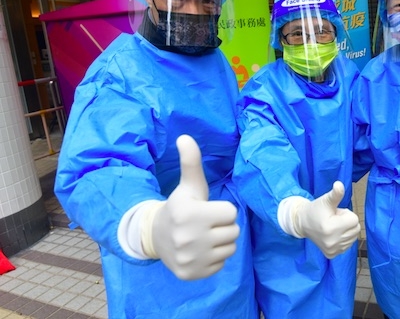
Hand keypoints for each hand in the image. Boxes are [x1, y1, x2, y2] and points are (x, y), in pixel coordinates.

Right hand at [141, 135, 239, 279]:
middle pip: (233, 232)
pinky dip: (213, 259)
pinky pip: (220, 265)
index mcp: (190, 214)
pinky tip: (199, 252)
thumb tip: (185, 136)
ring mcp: (189, 259)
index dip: (221, 210)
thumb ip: (191, 162)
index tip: (206, 210)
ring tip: (203, 237)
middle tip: (205, 225)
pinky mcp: (191, 274)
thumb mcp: (188, 185)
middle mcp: (189, 238)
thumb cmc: (180, 207)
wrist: (155, 237)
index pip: (231, 213)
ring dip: (220, 243)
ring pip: (229, 249)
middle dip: (223, 226)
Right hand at [280, 181, 360, 258]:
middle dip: (347, 222)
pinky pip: (348, 245)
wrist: (303, 223)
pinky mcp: (332, 255)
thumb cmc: (316, 210)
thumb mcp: (325, 200)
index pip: (354, 220)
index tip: (335, 214)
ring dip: (346, 230)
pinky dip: (343, 239)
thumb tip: (339, 184)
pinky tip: (332, 235)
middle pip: (356, 229)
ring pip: (353, 237)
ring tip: (333, 226)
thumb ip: (335, 194)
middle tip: (334, 219)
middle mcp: (332, 242)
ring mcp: (332, 250)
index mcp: (331, 228)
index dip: (346, 214)